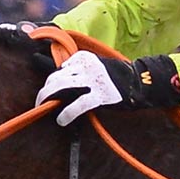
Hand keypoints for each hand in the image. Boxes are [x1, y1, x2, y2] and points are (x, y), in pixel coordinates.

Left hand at [34, 51, 179, 124]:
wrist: (140, 82)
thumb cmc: (117, 77)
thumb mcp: (98, 66)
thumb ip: (80, 70)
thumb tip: (60, 76)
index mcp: (85, 58)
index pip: (61, 67)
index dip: (52, 78)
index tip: (49, 87)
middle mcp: (87, 67)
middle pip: (57, 77)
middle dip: (45, 90)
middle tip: (40, 100)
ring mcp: (93, 81)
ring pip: (61, 87)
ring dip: (47, 98)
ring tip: (42, 107)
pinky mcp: (99, 96)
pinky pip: (76, 105)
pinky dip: (66, 114)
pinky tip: (61, 120)